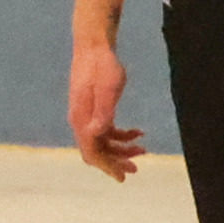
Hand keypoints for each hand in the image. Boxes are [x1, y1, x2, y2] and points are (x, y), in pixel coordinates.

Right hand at [69, 38, 143, 178]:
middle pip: (96, 151)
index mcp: (82, 120)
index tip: (123, 177)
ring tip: (142, 149)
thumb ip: (103, 113)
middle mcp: (81, 121)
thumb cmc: (102, 66)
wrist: (94, 45)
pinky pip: (105, 130)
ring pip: (102, 142)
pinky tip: (138, 132)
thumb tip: (96, 135)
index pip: (92, 153)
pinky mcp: (92, 108)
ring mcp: (86, 115)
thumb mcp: (108, 89)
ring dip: (121, 149)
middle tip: (136, 168)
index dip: (108, 167)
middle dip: (116, 162)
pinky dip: (121, 134)